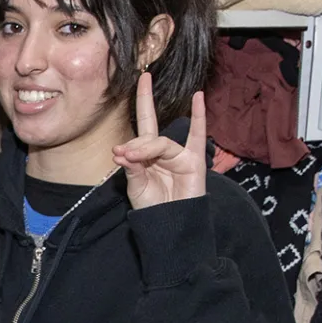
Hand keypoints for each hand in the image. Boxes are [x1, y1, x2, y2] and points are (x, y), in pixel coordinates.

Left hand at [114, 72, 205, 209]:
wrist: (169, 223)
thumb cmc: (152, 206)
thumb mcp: (136, 186)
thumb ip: (131, 167)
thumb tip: (122, 151)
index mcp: (146, 154)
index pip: (143, 125)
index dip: (139, 110)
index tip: (129, 112)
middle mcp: (162, 150)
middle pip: (147, 133)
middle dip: (140, 122)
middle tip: (122, 148)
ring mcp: (178, 154)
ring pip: (159, 143)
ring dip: (144, 150)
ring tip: (132, 159)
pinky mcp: (193, 161)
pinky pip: (198, 136)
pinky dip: (199, 116)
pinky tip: (198, 98)